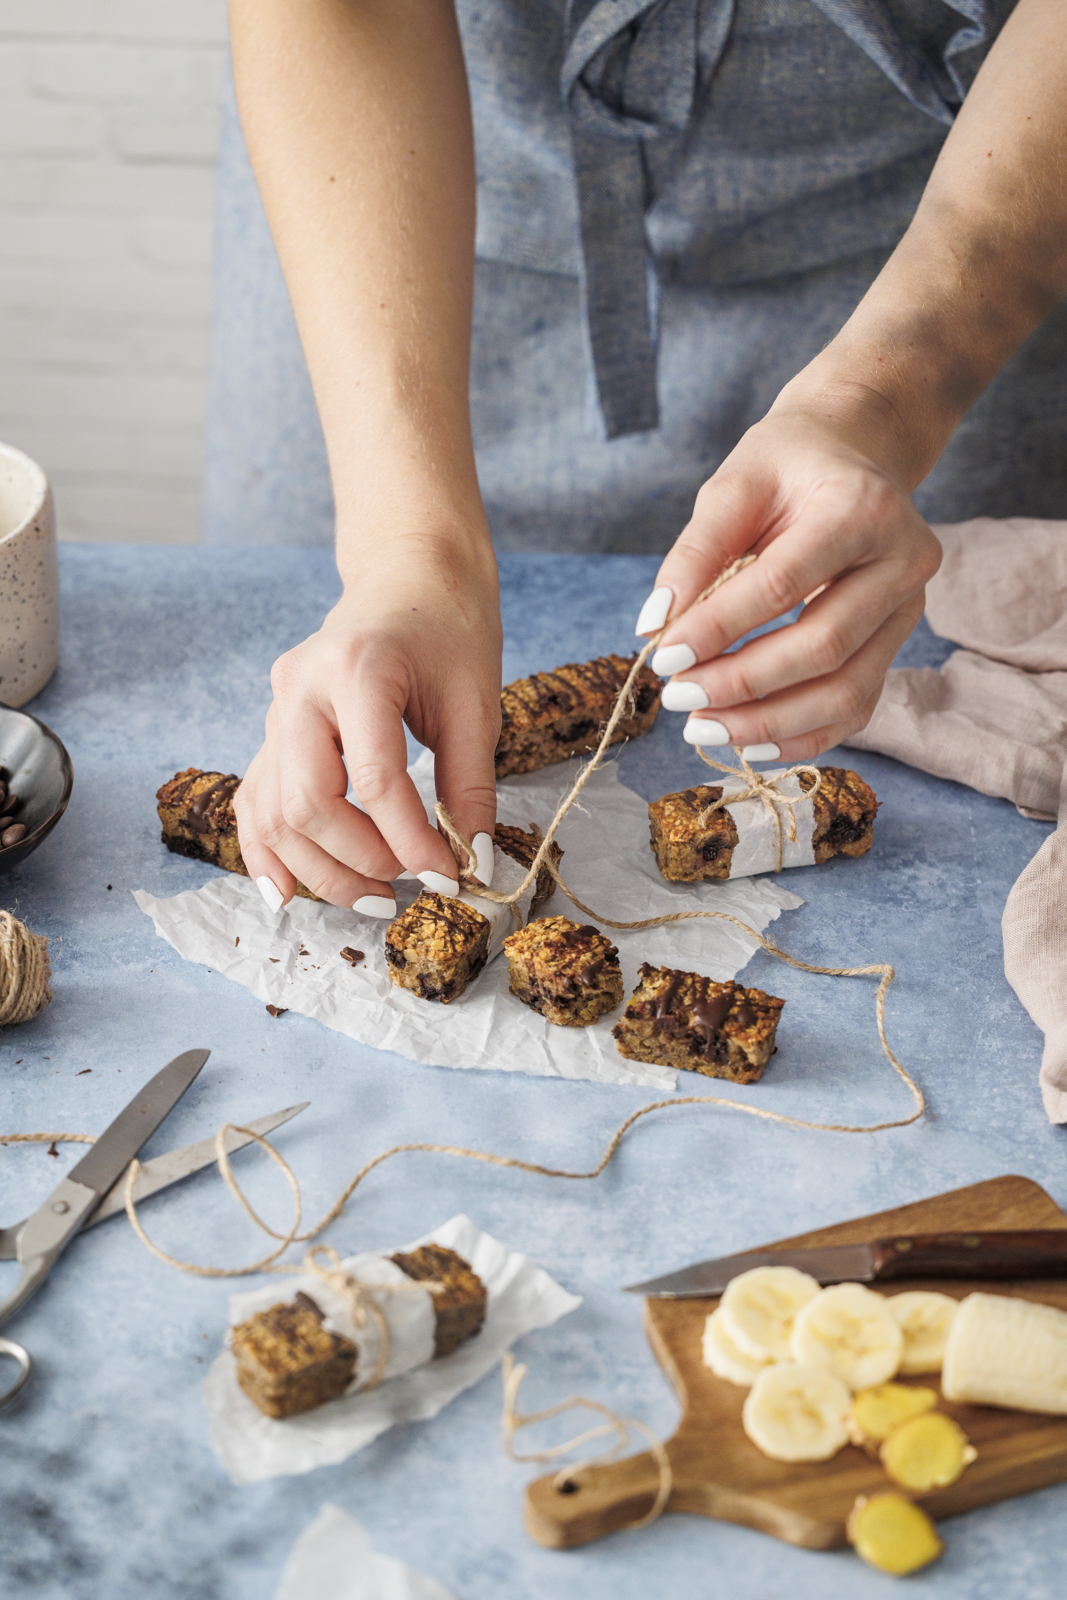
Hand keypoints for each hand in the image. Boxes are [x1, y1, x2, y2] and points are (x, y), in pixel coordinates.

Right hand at [234, 537, 501, 913]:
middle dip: (359, 861)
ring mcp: (276, 709)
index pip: (376, 779)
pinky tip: (290, 895)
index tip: (448, 875)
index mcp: (357, 667)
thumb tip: (475, 862)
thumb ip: (471, 787)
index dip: (411, 840)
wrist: (408, 576)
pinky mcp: (271, 730)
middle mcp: (300, 688)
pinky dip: (268, 853)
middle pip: (308, 804)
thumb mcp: (476, 704)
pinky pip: (255, 801)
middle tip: (407, 887)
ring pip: (274, 813)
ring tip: (373, 896)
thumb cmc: (448, 629)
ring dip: (319, 870)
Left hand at [636, 397, 941, 761]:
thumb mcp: (734, 486)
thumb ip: (695, 552)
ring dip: (769, 723)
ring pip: (847, 692)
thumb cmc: (788, 467)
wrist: (853, 454)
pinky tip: (747, 742)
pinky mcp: (898, 642)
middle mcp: (902, 562)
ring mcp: (908, 608)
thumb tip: (654, 628)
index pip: (782, 585)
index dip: (719, 628)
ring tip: (704, 729)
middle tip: (678, 698)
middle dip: (742, 684)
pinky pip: (857, 707)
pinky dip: (801, 735)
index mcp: (862, 509)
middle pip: (823, 647)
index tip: (663, 656)